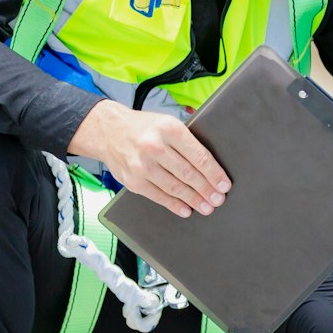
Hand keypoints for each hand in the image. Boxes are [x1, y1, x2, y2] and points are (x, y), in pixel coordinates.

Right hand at [68, 101, 229, 217]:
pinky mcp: (133, 181)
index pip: (198, 156)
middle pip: (188, 174)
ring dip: (194, 200)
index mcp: (169, 129)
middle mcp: (155, 147)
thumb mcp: (166, 123)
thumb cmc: (144, 128)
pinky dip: (174, 205)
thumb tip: (210, 166)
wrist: (108, 131)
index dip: (214, 173)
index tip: (224, 184)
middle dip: (206, 189)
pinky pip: (159, 196)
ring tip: (206, 207)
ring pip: (175, 187)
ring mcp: (142, 166)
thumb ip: (185, 140)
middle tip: (218, 199)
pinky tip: (186, 209)